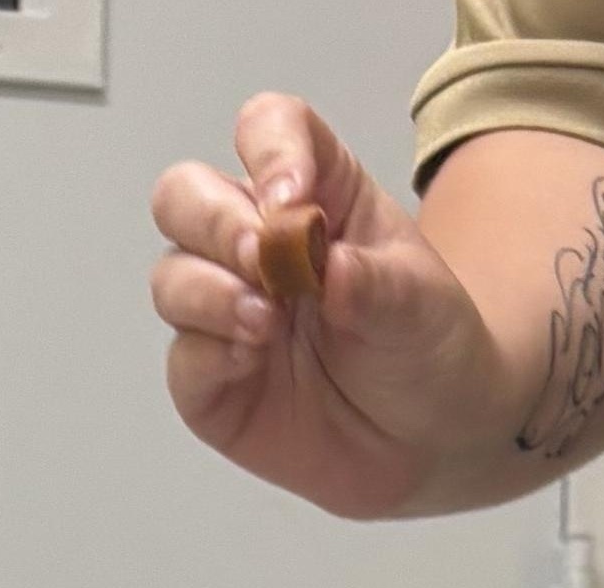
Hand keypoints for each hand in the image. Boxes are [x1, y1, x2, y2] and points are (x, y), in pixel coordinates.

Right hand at [149, 94, 528, 518]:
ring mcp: (225, 310)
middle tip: (260, 259)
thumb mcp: (419, 303)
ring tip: (265, 324)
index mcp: (314, 193)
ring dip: (209, 292)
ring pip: (172, 273)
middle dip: (213, 222)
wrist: (431, 439)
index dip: (269, 152)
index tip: (291, 199)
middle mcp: (256, 242)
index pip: (268, 132)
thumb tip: (323, 267)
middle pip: (186, 195)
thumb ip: (370, 281)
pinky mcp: (211, 381)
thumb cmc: (425, 348)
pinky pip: (183, 356)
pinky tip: (250, 361)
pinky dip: (208, 354)